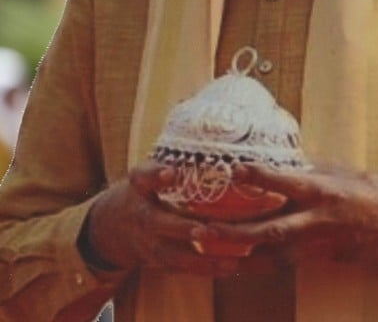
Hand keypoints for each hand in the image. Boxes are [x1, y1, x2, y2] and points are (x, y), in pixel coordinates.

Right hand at [84, 162, 238, 276]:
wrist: (108, 229)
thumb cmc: (142, 193)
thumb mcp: (146, 175)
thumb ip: (171, 165)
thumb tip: (214, 147)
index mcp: (139, 187)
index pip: (142, 177)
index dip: (156, 175)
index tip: (171, 174)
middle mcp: (141, 215)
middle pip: (158, 223)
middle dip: (181, 228)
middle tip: (205, 230)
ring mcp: (147, 241)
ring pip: (171, 253)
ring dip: (200, 258)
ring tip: (229, 260)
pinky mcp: (156, 260)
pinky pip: (180, 267)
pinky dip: (204, 270)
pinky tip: (229, 268)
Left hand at [196, 163, 377, 268]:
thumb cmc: (376, 193)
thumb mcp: (345, 172)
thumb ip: (312, 169)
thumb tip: (281, 160)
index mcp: (326, 192)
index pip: (287, 183)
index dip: (259, 177)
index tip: (233, 169)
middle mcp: (318, 221)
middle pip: (268, 229)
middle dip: (233, 231)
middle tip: (201, 227)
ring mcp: (315, 245)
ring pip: (268, 254)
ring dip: (234, 253)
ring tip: (202, 248)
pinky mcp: (315, 260)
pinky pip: (277, 264)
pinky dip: (251, 264)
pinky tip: (227, 263)